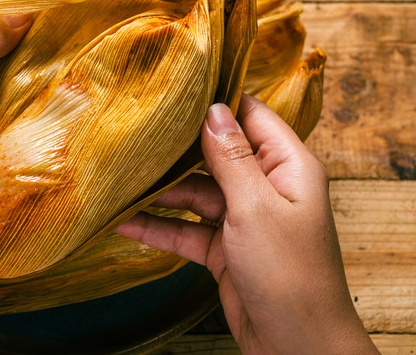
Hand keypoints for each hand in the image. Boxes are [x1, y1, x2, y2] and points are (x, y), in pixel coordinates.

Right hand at [116, 95, 377, 353]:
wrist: (297, 347)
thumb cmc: (290, 275)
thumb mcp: (256, 208)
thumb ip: (231, 158)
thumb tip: (213, 109)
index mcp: (288, 166)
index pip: (251, 116)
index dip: (216, 102)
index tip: (175, 88)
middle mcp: (266, 187)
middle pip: (216, 154)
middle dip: (178, 147)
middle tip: (135, 129)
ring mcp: (244, 219)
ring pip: (195, 193)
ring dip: (160, 190)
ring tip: (118, 177)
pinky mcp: (225, 249)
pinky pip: (186, 229)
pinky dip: (158, 226)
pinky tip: (123, 221)